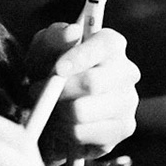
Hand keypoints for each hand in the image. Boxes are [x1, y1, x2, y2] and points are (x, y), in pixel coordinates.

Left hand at [26, 24, 138, 165]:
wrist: (53, 109)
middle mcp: (127, 71)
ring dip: (56, 112)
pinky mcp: (123, 128)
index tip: (57, 69)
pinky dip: (63, 131)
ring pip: (82, 111)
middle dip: (59, 90)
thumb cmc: (50, 72)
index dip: (79, 57)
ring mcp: (128, 102)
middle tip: (37, 90)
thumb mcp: (44, 51)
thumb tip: (71, 32)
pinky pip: (82, 133)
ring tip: (49, 107)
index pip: (105, 45)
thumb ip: (54, 37)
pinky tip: (62, 123)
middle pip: (92, 83)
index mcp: (111, 45)